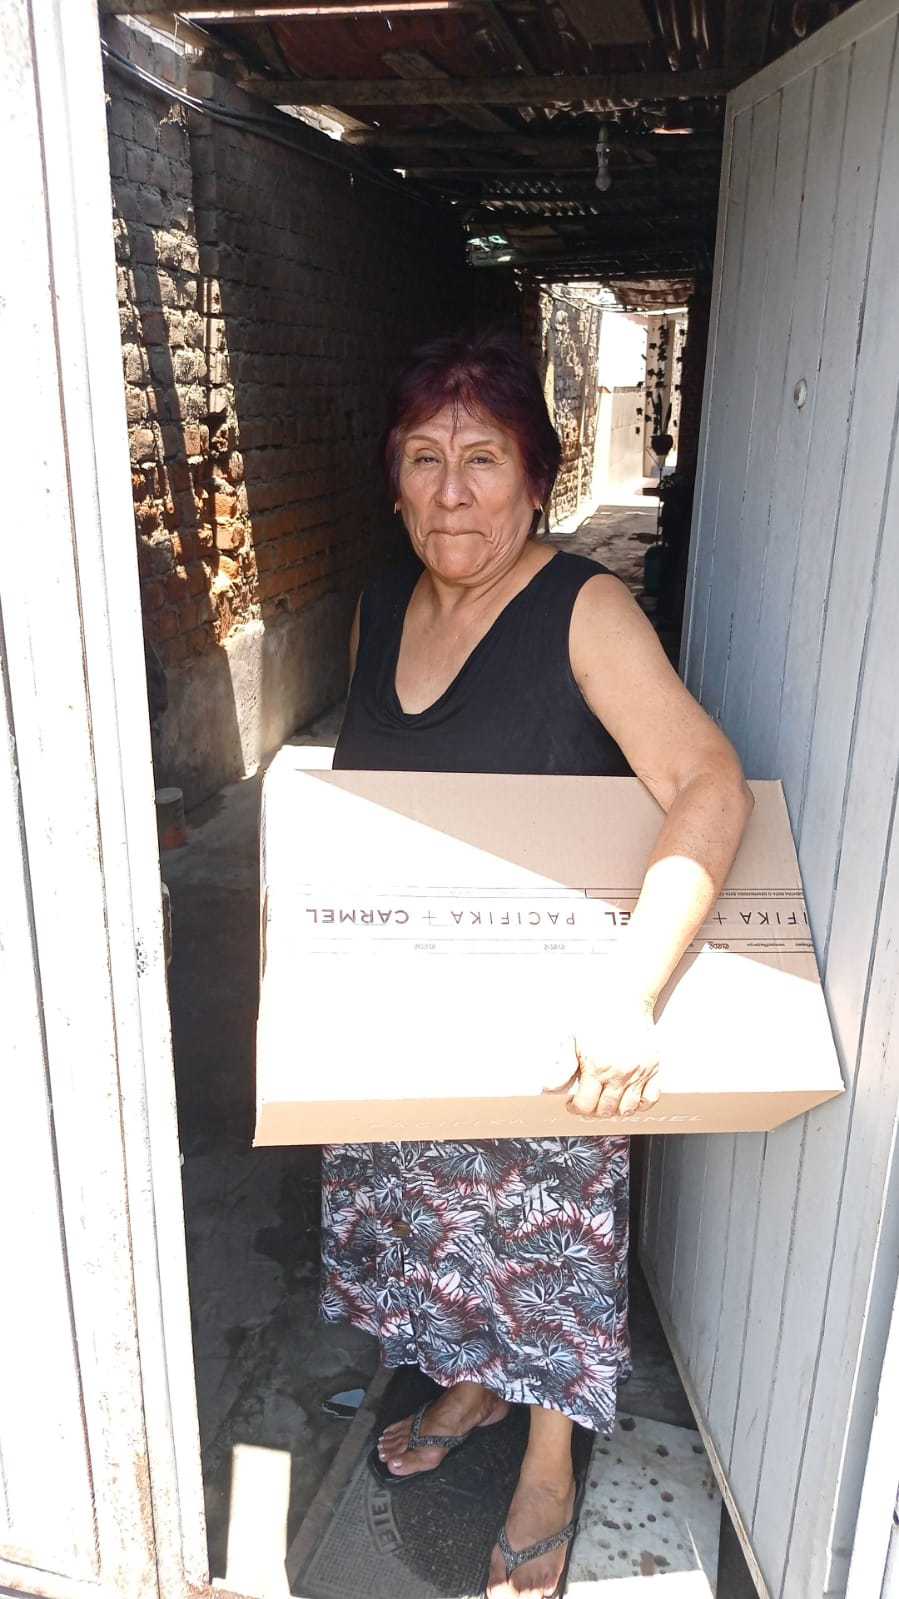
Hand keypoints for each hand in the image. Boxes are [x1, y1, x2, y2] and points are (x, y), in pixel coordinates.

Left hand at [567, 995, 660, 1118]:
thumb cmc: (598, 1016)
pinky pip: (650, 1099)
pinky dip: (640, 1103)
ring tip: (607, 1100)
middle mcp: (619, 1073)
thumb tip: (549, 1087)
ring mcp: (639, 1073)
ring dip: (615, 1110)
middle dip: (593, 1110)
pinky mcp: (654, 1069)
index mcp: (597, 1066)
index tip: (574, 1103)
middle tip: (589, 1101)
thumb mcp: (573, 1038)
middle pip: (605, 1110)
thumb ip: (563, 1065)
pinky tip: (629, 1097)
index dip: (576, 1108)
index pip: (585, 1104)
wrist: (626, 999)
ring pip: (627, 1109)